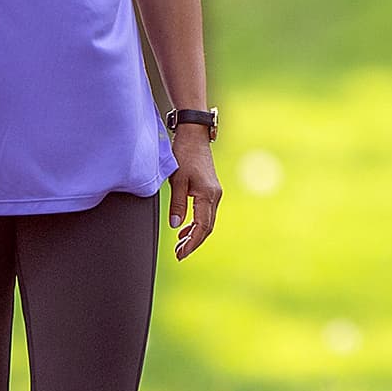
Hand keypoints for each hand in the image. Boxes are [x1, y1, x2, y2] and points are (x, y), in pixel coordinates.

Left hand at [170, 129, 221, 258]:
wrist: (194, 136)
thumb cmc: (185, 154)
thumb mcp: (177, 180)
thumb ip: (178, 204)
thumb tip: (176, 226)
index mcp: (208, 195)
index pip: (202, 227)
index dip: (192, 242)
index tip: (181, 253)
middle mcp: (215, 196)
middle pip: (207, 227)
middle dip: (193, 242)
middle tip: (179, 253)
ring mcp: (214, 193)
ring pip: (207, 221)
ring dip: (194, 234)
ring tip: (180, 245)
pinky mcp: (210, 190)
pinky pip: (205, 213)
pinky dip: (196, 224)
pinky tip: (185, 229)